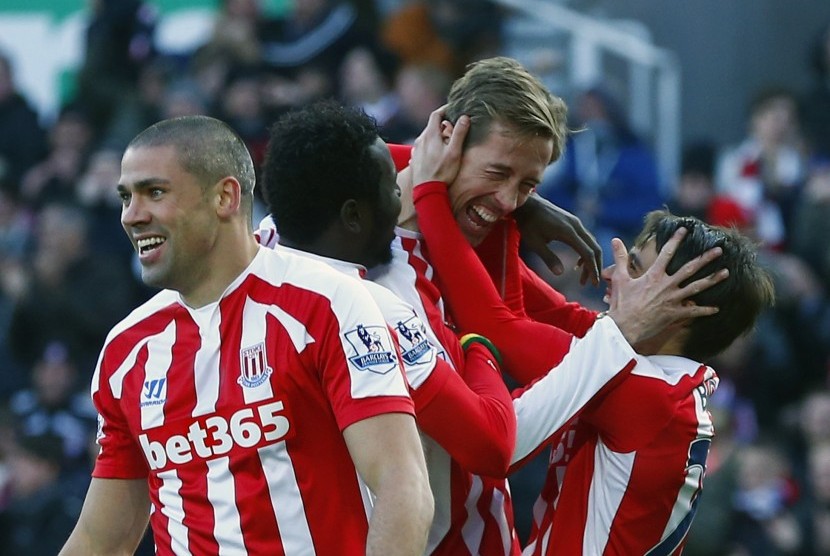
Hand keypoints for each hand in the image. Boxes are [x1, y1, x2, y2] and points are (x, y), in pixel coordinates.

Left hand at [410, 106, 469, 186]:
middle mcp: (420, 140)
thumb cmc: (443, 172)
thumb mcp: (454, 152)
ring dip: (436, 136)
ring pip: (426, 137)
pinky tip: (435, 153)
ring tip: (445, 141)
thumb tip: (464, 117)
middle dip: (442, 124)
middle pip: (431, 126)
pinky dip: (430, 145)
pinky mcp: (415, 159)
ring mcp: (416, 150)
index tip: (452, 109)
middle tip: (452, 127)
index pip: (435, 115)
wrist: (427, 191)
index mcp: (430, 135)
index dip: (444, 110)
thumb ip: (459, 133)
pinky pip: (422, 147)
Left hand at [513, 194, 602, 284]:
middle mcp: (576, 226)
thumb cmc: (528, 224)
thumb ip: (548, 258)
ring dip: (590, 260)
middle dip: (595, 267)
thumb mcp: (535, 243)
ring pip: (591, 243)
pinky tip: (577, 264)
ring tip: (582, 277)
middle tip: (592, 283)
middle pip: (594, 248)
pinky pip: (585, 239)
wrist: (526, 204)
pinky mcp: (573, 222)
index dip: (592, 269)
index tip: (594, 283)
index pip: (587, 253)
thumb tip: (560, 274)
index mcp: (569, 232)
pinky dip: (586, 252)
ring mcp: (576, 223)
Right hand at [606, 228, 728, 346]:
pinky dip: (705, 310)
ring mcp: (673, 300)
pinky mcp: (675, 314)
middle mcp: (667, 285)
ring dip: (712, 279)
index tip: (685, 230)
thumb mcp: (620, 279)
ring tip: (726, 272)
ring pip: (697, 287)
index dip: (675, 240)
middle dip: (705, 258)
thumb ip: (620, 258)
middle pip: (689, 269)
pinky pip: (694, 312)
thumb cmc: (622, 303)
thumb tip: (615, 240)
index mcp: (654, 275)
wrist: (625, 327)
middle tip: (719, 250)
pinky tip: (717, 308)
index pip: (666, 253)